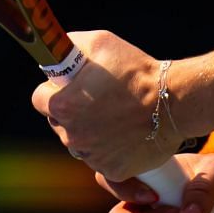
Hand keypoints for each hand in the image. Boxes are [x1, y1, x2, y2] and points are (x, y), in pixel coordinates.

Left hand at [31, 30, 178, 181]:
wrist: (174, 101)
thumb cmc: (137, 71)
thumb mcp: (101, 42)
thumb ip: (70, 46)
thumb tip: (57, 52)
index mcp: (63, 106)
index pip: (39, 99)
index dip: (54, 89)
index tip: (69, 86)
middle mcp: (72, 135)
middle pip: (58, 122)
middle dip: (72, 111)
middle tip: (97, 99)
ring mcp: (92, 156)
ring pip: (80, 141)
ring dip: (90, 131)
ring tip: (115, 115)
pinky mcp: (112, 170)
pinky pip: (101, 158)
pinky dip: (109, 148)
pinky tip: (124, 133)